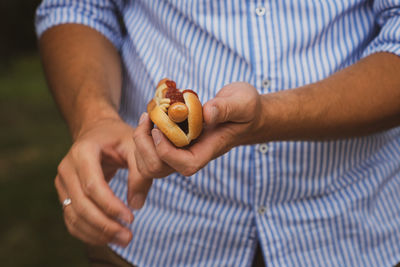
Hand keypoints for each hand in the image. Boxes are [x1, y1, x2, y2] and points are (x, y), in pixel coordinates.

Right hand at [54, 116, 171, 246]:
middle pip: (81, 204)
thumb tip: (137, 205)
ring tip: (122, 239)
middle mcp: (67, 168)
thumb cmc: (118, 137)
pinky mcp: (64, 194)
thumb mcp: (134, 145)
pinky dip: (88, 232)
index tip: (130, 218)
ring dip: (97, 233)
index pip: (93, 185)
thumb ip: (140, 171)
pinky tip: (107, 238)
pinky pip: (71, 218)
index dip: (110, 205)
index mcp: (83, 152)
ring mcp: (62, 182)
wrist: (97, 130)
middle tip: (128, 237)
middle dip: (105, 225)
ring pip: (74, 215)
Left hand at [151, 82, 263, 175]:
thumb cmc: (247, 109)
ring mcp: (186, 148)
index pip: (187, 164)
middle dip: (147, 148)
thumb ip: (226, 108)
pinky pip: (156, 147)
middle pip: (163, 169)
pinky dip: (147, 134)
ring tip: (147, 116)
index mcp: (210, 148)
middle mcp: (195, 152)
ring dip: (143, 141)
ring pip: (155, 162)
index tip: (160, 130)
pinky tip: (151, 115)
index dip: (168, 153)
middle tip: (147, 119)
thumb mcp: (242, 102)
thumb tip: (207, 113)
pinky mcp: (179, 140)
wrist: (247, 113)